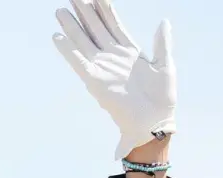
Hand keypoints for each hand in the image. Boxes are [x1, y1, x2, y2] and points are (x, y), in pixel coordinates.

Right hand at [52, 0, 175, 160]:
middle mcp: (113, 57)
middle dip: (84, 11)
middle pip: (95, 28)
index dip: (104, 8)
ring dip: (72, 26)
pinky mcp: (95, 81)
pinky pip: (78, 61)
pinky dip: (68, 49)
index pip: (113, 24)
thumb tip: (164, 22)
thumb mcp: (165, 66)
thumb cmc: (162, 98)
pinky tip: (57, 36)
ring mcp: (103, 67)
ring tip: (60, 10)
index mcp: (129, 51)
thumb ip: (162, 43)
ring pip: (84, 41)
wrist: (154, 121)